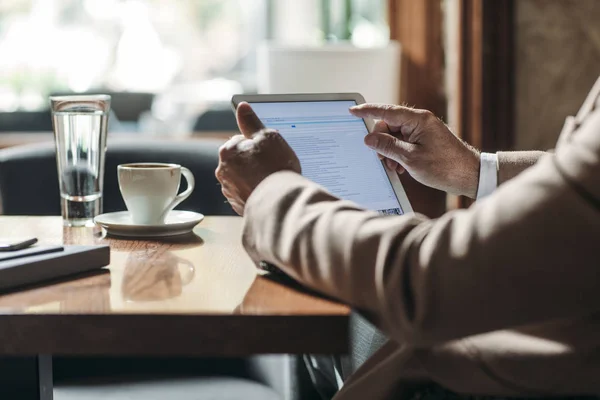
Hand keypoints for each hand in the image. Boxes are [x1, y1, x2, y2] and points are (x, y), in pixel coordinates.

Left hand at [215, 102, 300, 214]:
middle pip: (241, 159)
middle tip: (273, 165)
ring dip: (254, 177)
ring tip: (271, 180)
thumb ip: (252, 122)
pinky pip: (247, 194)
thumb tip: (242, 107)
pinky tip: (268, 192)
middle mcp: (223, 171)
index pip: (242, 140)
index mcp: (227, 151)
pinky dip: (255, 192)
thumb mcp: (267, 136)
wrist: (280, 202)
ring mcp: (229, 190)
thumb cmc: (275, 167)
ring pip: (243, 177)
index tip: (270, 150)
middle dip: (254, 161)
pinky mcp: (238, 206)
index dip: (258, 144)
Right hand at [350, 104, 480, 197]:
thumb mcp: (410, 158)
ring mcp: (423, 130)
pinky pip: (404, 141)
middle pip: (388, 125)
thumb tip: (369, 138)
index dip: (367, 110)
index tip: (352, 110)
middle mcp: (420, 120)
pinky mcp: (426, 139)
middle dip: (381, 142)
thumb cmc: (444, 167)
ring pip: (395, 135)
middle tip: (383, 161)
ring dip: (390, 151)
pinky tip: (402, 167)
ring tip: (395, 167)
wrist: (469, 175)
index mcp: (418, 120)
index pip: (386, 111)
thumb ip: (387, 146)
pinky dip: (399, 153)